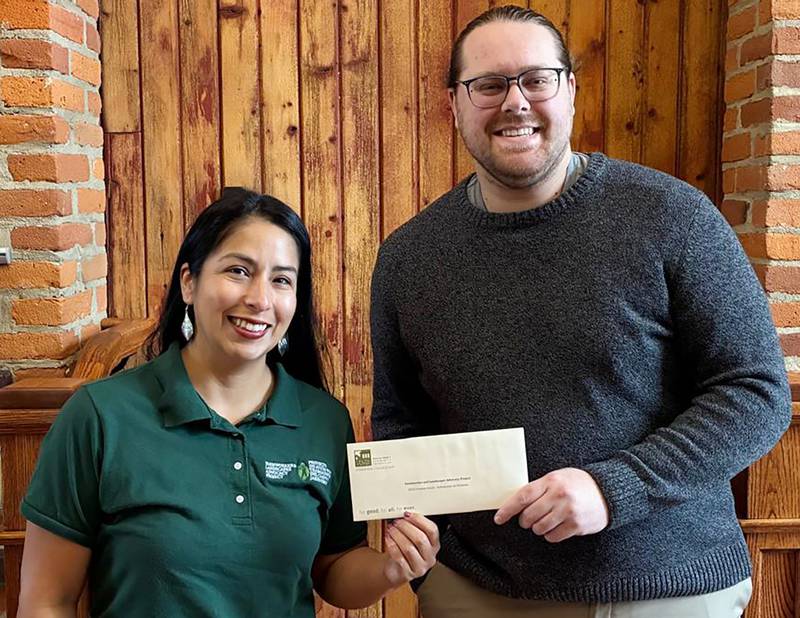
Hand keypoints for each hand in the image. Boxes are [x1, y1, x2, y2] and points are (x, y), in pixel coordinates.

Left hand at [382, 512, 439, 586]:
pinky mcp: (408, 574)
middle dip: (406, 527)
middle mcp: (430, 557)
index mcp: (434, 545)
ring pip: (409, 548)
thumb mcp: (413, 539)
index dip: (419, 520)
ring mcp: (420, 567)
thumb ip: (413, 527)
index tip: (408, 514)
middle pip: (420, 539)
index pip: (432, 530)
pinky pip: (399, 557)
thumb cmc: (405, 552)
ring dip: (398, 535)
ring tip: (391, 529)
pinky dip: (392, 546)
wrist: (396, 571)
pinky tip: (388, 539)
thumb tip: (404, 513)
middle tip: (397, 521)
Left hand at [494, 468, 609, 542]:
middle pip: (529, 516)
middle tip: (529, 519)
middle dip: (525, 521)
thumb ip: (540, 488)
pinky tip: (557, 526)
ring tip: (547, 520)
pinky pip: (553, 537)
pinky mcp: (577, 525)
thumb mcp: (558, 478)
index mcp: (551, 481)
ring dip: (538, 528)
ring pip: (539, 528)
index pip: (523, 496)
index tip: (498, 518)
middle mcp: (558, 495)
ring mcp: (568, 511)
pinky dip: (550, 534)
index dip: (507, 509)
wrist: (608, 492)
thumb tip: (517, 503)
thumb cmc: (579, 484)